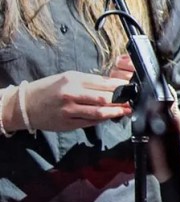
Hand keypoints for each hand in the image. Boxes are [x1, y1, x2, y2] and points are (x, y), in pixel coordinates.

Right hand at [17, 56, 133, 130]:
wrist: (25, 105)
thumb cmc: (48, 89)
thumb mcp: (67, 78)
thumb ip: (89, 82)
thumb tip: (112, 85)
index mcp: (73, 79)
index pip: (103, 83)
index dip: (120, 87)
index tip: (130, 88)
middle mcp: (71, 94)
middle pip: (104, 98)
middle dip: (121, 100)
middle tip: (131, 101)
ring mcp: (69, 110)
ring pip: (99, 112)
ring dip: (115, 112)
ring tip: (125, 110)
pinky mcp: (67, 123)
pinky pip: (90, 122)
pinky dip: (102, 120)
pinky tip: (109, 117)